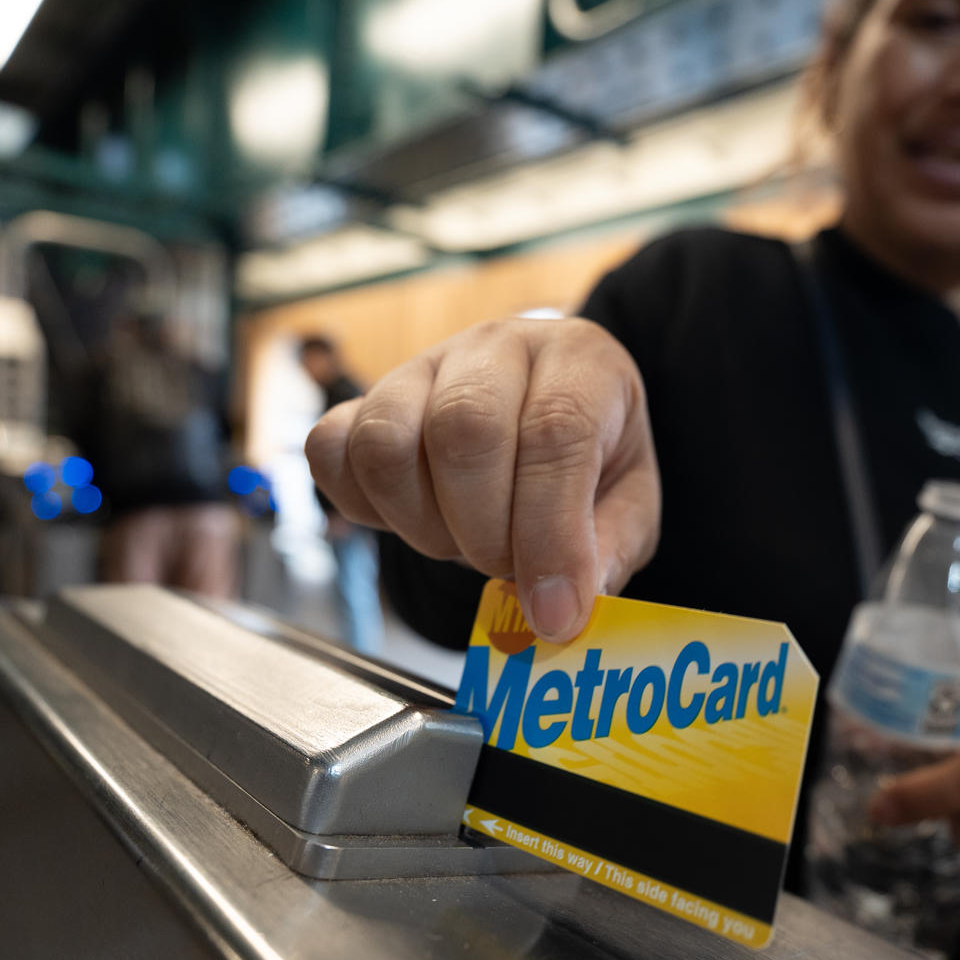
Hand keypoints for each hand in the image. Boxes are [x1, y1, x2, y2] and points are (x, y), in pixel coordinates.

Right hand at [304, 318, 659, 642]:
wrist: (546, 417)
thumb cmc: (593, 460)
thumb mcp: (629, 503)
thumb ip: (607, 549)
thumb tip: (567, 606)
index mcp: (578, 360)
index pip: (554, 432)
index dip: (550, 535)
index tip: (554, 612)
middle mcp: (496, 347)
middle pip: (463, 430)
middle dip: (482, 532)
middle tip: (505, 570)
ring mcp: (420, 366)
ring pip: (385, 441)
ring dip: (420, 523)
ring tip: (461, 542)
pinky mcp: (361, 399)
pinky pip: (331, 452)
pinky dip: (363, 507)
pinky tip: (413, 521)